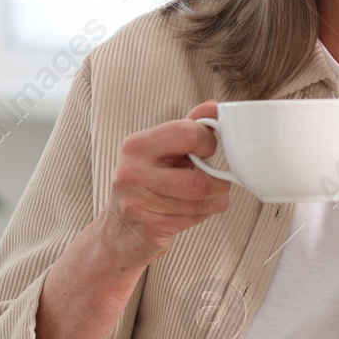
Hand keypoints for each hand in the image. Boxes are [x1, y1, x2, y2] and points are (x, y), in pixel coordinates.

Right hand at [95, 99, 232, 269]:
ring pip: (198, 201)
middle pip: (198, 179)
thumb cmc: (146, 185)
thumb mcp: (161, 152)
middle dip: (219, 182)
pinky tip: (198, 211)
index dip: (208, 142)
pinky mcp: (148, 228)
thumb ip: (187, 127)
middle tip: (221, 182)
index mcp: (136, 146)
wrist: (117, 233)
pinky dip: (203, 215)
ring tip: (214, 198)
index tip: (208, 151)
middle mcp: (131, 172)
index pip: (187, 133)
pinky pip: (192, 219)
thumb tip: (214, 106)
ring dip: (216, 201)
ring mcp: (137, 202)